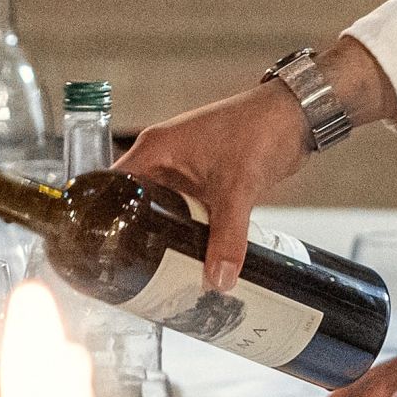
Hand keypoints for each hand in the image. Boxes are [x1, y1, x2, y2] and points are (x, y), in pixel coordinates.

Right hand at [123, 78, 318, 292]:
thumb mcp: (237, 188)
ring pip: (162, 208)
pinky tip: (189, 254)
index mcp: (155, 149)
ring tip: (155, 271)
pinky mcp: (203, 179)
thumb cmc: (259, 130)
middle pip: (135, 201)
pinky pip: (185, 210)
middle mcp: (163, 157)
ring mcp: (183, 168)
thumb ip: (227, 237)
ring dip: (163, 233)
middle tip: (129, 270)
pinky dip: (187, 229)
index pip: (113, 184)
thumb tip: (218, 279)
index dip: (103, 214)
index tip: (102, 247)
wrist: (294, 117)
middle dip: (134, 233)